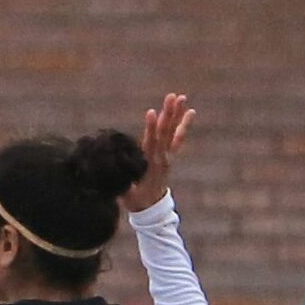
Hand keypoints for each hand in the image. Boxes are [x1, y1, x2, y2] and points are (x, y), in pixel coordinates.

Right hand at [123, 92, 195, 213]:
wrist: (150, 208)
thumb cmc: (134, 199)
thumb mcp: (126, 192)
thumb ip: (123, 179)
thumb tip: (114, 168)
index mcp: (149, 164)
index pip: (150, 142)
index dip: (150, 127)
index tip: (151, 112)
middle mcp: (161, 157)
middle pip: (164, 132)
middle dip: (167, 113)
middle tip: (172, 96)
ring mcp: (167, 156)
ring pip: (171, 131)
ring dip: (176, 113)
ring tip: (181, 97)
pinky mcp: (170, 156)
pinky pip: (178, 138)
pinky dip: (184, 125)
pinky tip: (190, 111)